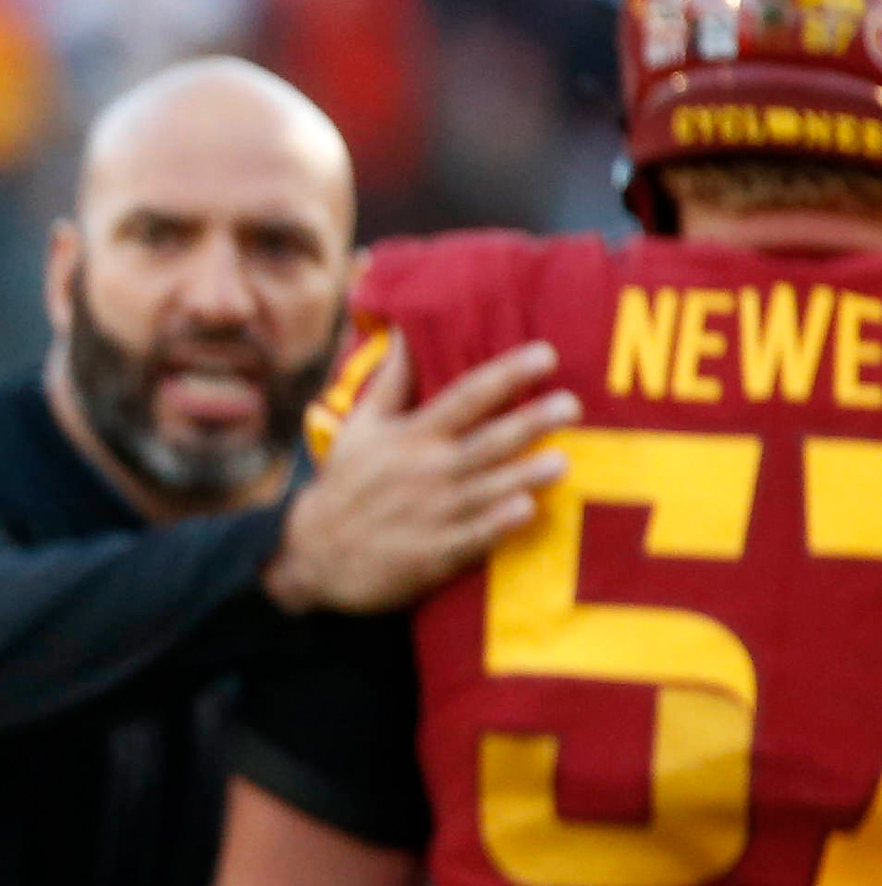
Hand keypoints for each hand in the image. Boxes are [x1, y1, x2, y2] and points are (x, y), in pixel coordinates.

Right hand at [267, 336, 576, 614]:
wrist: (314, 556)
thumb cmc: (346, 485)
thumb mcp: (360, 428)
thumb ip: (392, 381)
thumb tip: (405, 329)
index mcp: (409, 437)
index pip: (464, 397)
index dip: (505, 375)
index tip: (544, 355)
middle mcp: (423, 471)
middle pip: (486, 441)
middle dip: (529, 422)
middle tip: (571, 405)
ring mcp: (430, 514)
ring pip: (486, 489)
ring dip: (522, 474)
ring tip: (561, 460)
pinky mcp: (433, 554)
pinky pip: (472, 537)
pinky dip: (497, 524)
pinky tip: (526, 510)